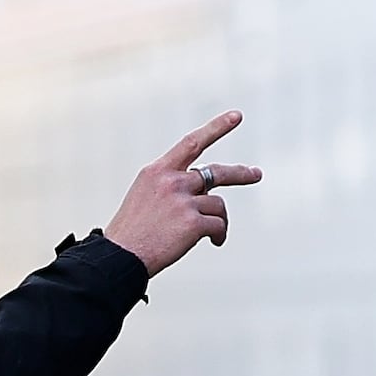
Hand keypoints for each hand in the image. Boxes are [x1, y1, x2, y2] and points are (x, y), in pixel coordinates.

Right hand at [105, 114, 261, 272]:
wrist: (119, 259)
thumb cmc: (130, 234)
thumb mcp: (144, 197)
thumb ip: (172, 188)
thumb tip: (205, 192)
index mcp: (157, 172)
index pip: (192, 143)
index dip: (217, 128)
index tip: (236, 117)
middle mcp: (171, 181)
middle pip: (216, 172)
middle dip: (240, 173)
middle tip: (256, 174)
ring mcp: (183, 201)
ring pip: (218, 204)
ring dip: (219, 219)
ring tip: (214, 234)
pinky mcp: (193, 223)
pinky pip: (218, 225)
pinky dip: (219, 234)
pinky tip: (214, 242)